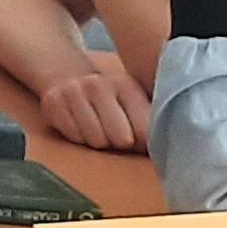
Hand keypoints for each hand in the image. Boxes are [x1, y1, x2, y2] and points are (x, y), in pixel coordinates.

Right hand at [37, 69, 156, 151]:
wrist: (69, 78)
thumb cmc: (110, 101)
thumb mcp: (134, 102)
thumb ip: (151, 121)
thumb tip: (174, 148)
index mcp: (126, 85)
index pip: (145, 130)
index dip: (143, 143)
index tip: (138, 139)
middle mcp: (99, 85)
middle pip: (120, 139)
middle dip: (120, 143)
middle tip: (116, 134)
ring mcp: (73, 92)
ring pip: (96, 141)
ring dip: (98, 142)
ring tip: (98, 128)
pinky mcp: (52, 102)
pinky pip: (73, 137)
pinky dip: (78, 138)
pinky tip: (80, 125)